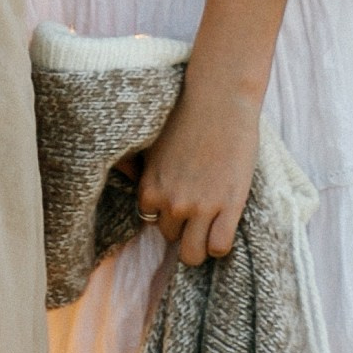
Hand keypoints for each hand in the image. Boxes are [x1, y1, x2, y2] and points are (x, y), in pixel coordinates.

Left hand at [134, 69, 264, 268]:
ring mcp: (200, 207)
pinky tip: (224, 225)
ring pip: (193, 253)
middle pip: (171, 237)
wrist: (220, 99)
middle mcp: (171, 202)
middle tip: (198, 207)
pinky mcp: (229, 206)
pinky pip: (219, 247)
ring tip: (211, 224)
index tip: (179, 201)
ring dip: (200, 242)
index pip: (150, 222)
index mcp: (150, 188)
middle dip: (183, 226)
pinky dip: (220, 243)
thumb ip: (137, 166)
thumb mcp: (151, 143)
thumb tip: (124, 173)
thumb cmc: (186, 114)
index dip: (166, 213)